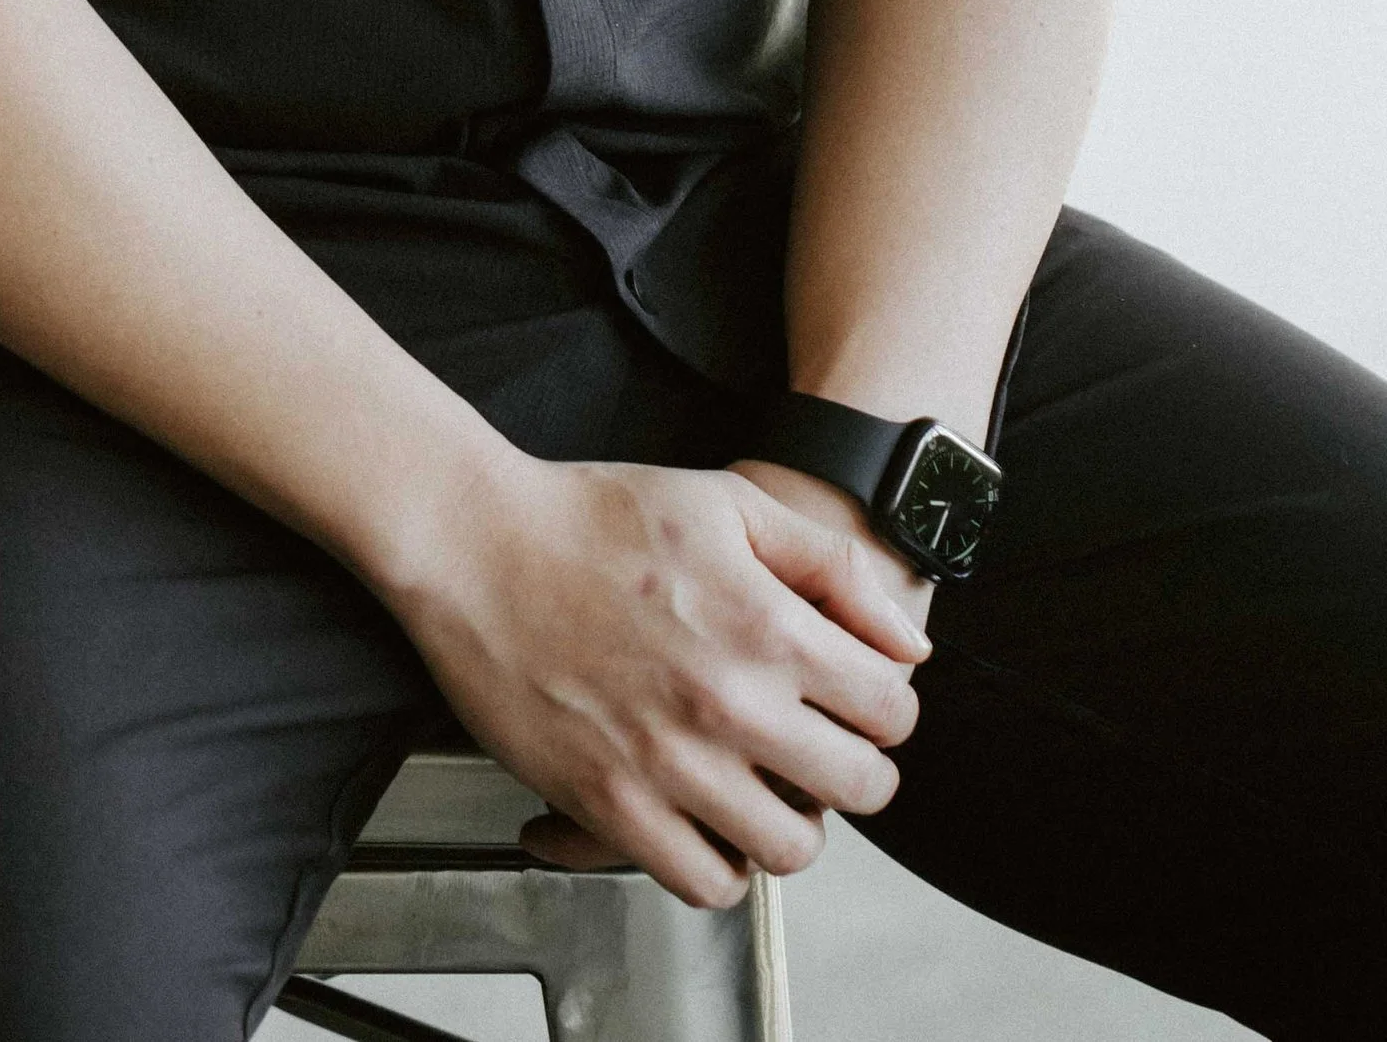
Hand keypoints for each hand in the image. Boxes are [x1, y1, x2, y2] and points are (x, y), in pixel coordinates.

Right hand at [380, 448, 930, 905]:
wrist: (479, 543)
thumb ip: (831, 568)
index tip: (855, 698)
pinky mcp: (612, 805)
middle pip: (861, 790)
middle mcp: (730, 704)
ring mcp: (671, 763)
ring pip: (791, 851)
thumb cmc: (595, 515)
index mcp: (767, 627)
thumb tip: (908, 645)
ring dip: (792, 822)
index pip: (892, 711)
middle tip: (819, 746)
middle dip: (855, 768)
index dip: (885, 705)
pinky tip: (707, 816)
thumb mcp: (730, 503)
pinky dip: (720, 863)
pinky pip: (705, 882)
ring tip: (765, 785)